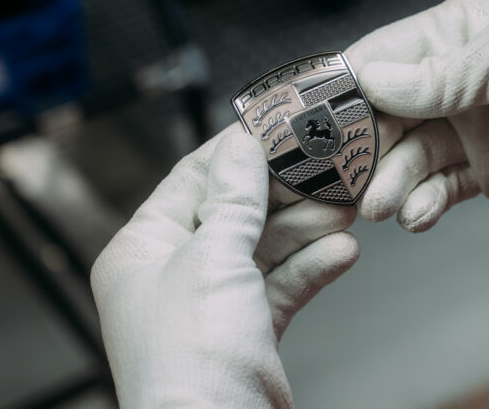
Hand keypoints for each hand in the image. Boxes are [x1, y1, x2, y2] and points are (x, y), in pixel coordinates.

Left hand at [91, 125, 358, 407]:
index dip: (236, 151)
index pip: (193, 178)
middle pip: (237, 212)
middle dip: (285, 194)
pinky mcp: (248, 328)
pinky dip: (312, 267)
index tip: (275, 126)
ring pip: (265, 247)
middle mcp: (175, 272)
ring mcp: (213, 302)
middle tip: (325, 169)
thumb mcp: (212, 259)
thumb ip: (233, 197)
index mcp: (144, 249)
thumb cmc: (190, 361)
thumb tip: (242, 144)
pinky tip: (342, 251)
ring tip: (344, 208)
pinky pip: (283, 283)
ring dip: (306, 229)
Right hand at [347, 0, 488, 231]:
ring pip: (409, 155)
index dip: (345, 87)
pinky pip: (441, 186)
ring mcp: (469, 125)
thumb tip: (371, 80)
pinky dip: (424, 203)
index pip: (384, 54)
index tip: (309, 121)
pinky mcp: (487, 169)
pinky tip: (417, 216)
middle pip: (386, 112)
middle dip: (361, 146)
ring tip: (381, 207)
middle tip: (339, 181)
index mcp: (458, 31)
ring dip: (391, 181)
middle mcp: (455, 77)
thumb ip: (442, 75)